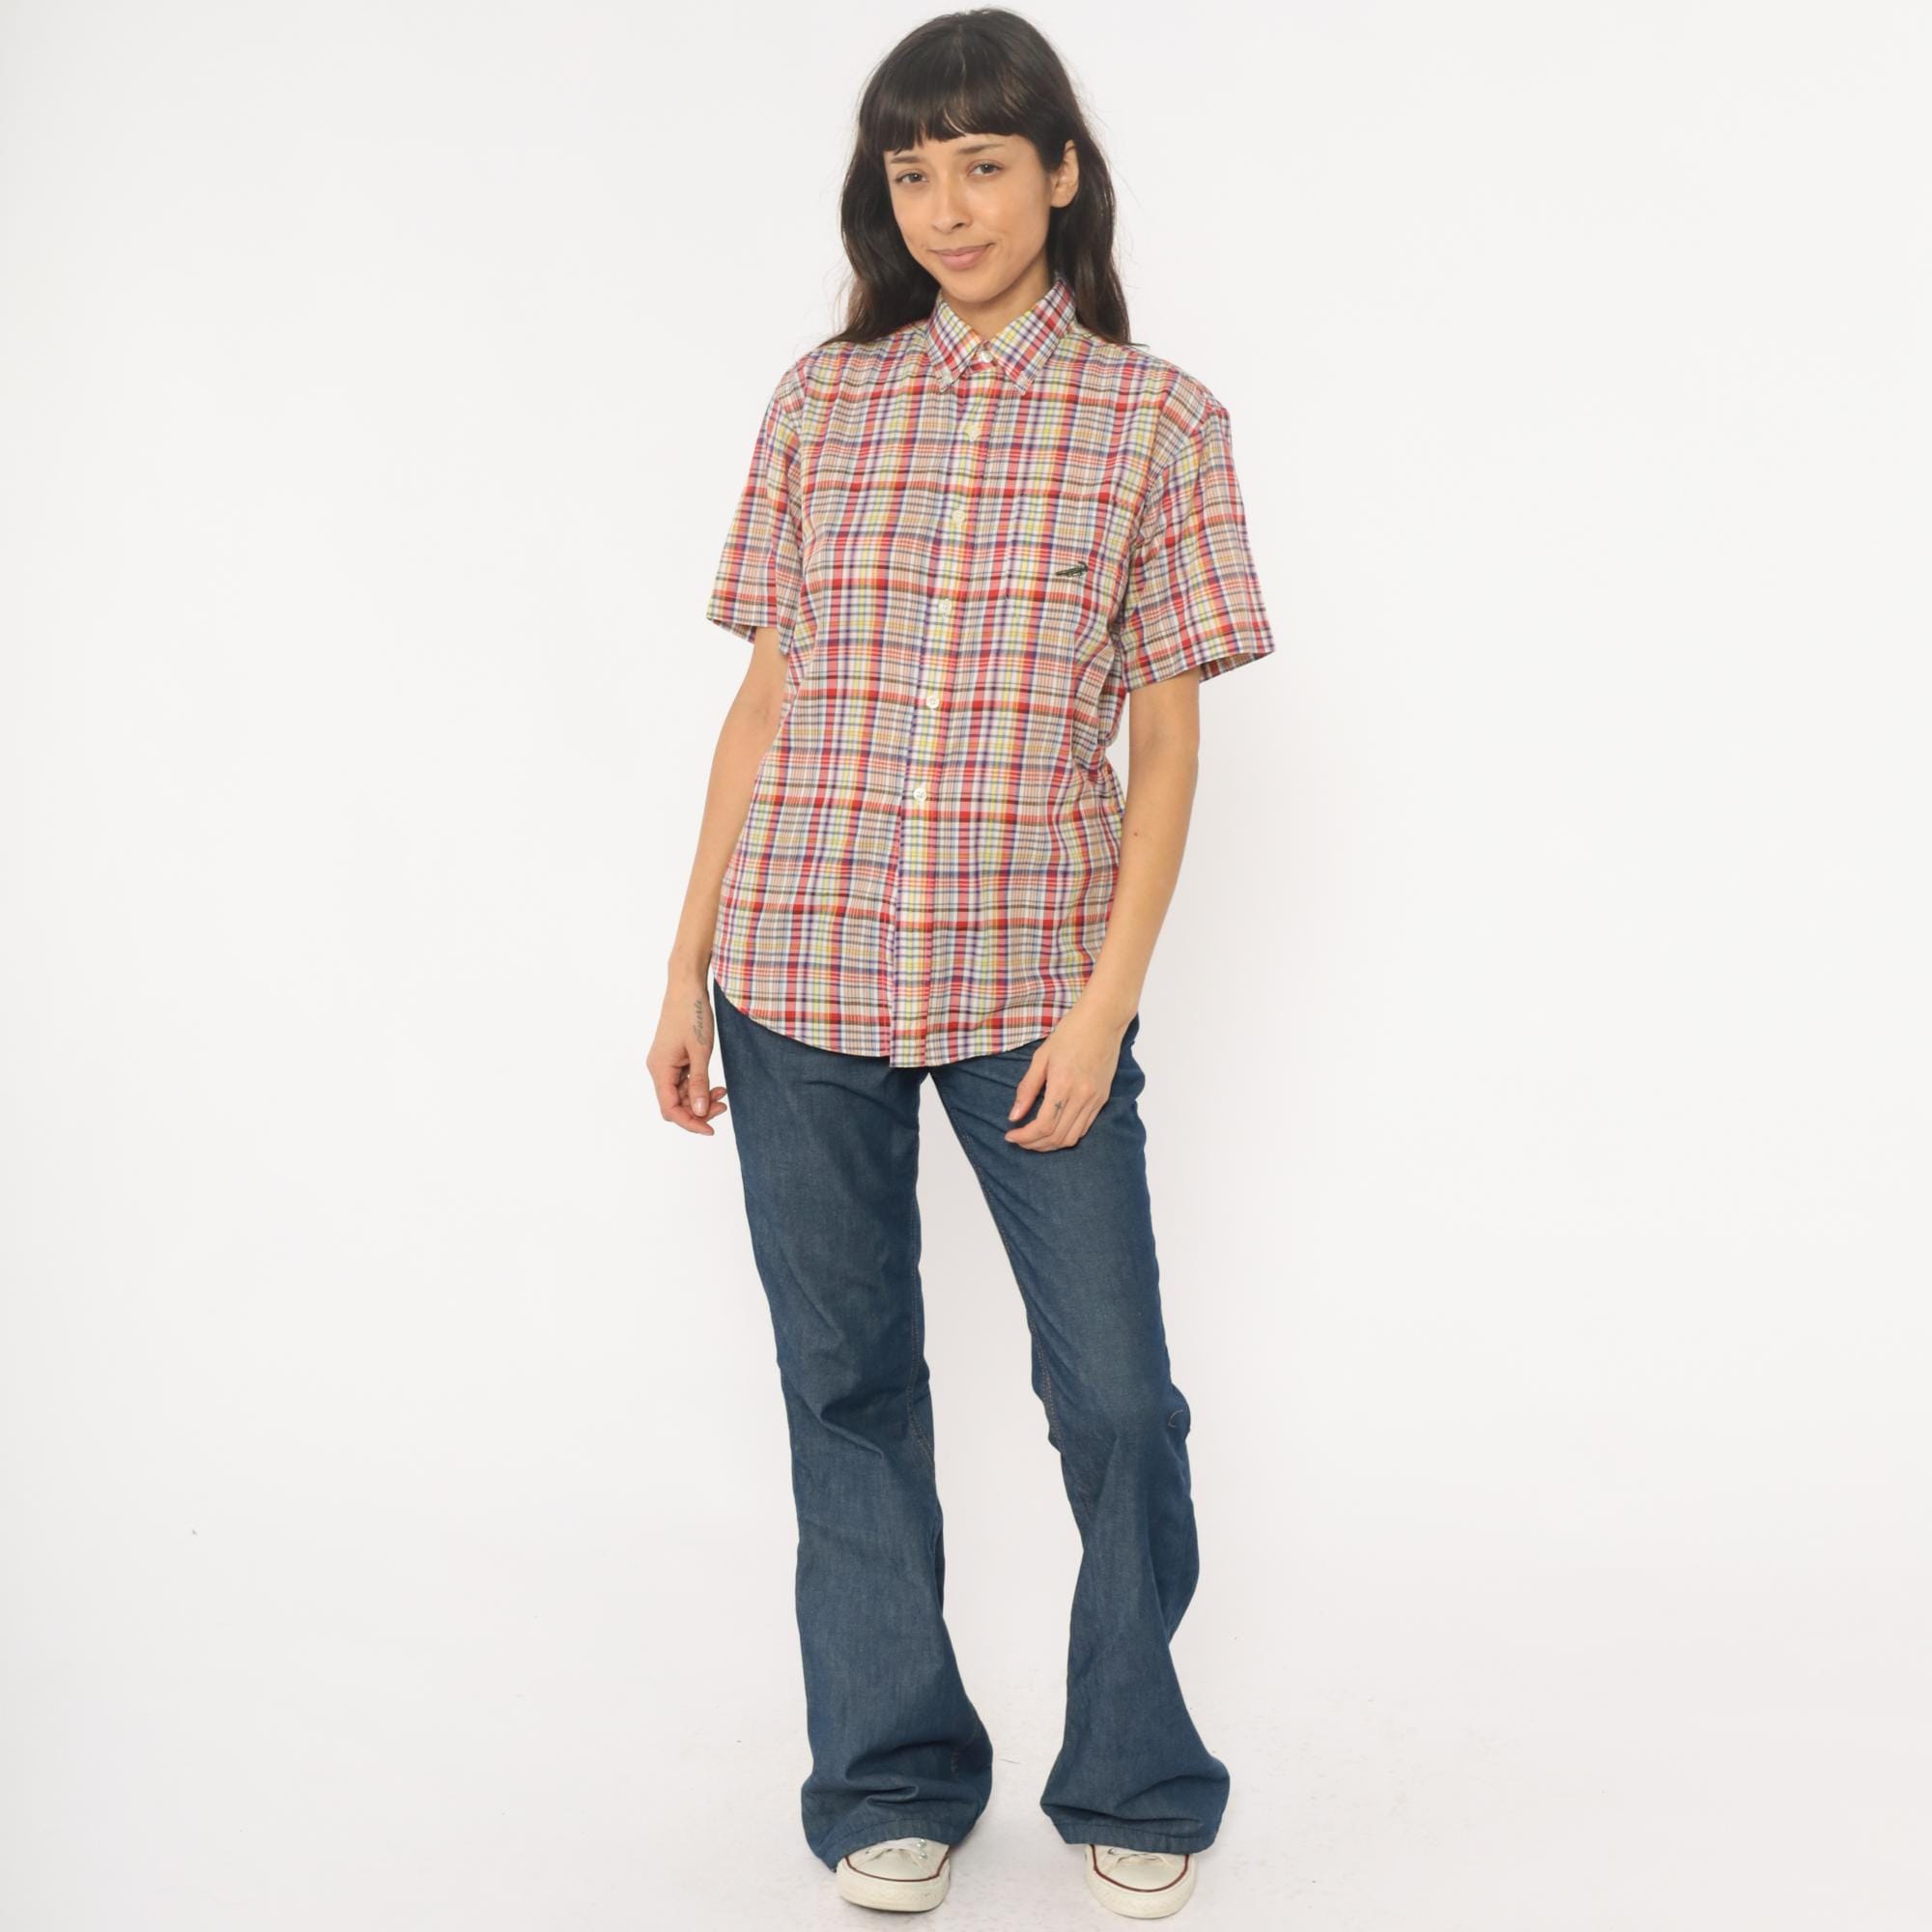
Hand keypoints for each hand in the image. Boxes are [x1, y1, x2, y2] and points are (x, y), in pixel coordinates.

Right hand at [650, 975, 728, 1134]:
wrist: (687, 986)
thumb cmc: (693, 1014)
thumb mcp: (700, 1051)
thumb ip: (699, 1083)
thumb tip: (699, 1112)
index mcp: (659, 1069)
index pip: (670, 1108)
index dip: (689, 1122)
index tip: (711, 1129)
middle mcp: (658, 1069)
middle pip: (675, 1104)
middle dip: (697, 1110)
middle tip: (723, 1105)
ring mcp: (665, 1063)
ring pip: (681, 1094)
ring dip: (700, 1098)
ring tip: (723, 1093)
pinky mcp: (673, 1058)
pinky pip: (684, 1081)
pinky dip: (699, 1086)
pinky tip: (716, 1085)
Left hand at [1003, 1001, 1133, 1151]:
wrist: (1103, 1020)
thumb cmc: (1070, 1033)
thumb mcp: (1041, 1057)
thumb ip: (1027, 1089)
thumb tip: (1014, 1116)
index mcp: (1063, 1085)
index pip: (1043, 1126)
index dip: (1024, 1136)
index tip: (1010, 1135)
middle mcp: (1082, 1097)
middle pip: (1057, 1137)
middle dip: (1034, 1144)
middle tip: (1018, 1139)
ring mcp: (1095, 1100)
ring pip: (1072, 1138)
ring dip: (1050, 1145)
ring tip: (1033, 1139)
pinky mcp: (1102, 1099)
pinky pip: (1084, 1128)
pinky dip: (1066, 1136)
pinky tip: (1053, 1131)